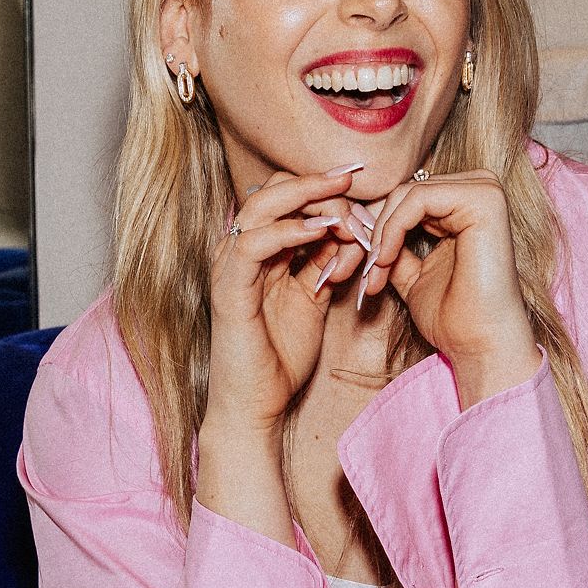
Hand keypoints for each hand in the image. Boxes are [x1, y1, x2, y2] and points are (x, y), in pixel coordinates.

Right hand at [202, 164, 369, 437]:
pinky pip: (254, 243)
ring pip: (262, 206)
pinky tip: (321, 231)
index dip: (320, 186)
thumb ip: (328, 264)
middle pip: (272, 191)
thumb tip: (352, 234)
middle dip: (317, 184)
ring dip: (307, 200)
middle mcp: (238, 250)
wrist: (256, 405)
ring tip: (343, 206)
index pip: (284, 197)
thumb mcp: (313, 300)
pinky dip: (289, 231)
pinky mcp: (229, 287)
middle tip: (353, 182)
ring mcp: (229, 266)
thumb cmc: (280, 357)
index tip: (358, 184)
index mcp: (257, 250)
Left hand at [358, 170, 540, 405]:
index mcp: (467, 204)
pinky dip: (393, 229)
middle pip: (404, 192)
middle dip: (373, 232)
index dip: (376, 229)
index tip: (359, 268)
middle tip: (361, 272)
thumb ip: (393, 245)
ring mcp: (485, 191)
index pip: (407, 198)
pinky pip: (418, 198)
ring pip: (407, 194)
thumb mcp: (411, 273)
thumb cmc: (452, 317)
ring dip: (380, 235)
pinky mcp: (483, 199)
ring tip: (374, 273)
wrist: (478, 345)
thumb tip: (361, 224)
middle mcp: (481, 189)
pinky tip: (386, 259)